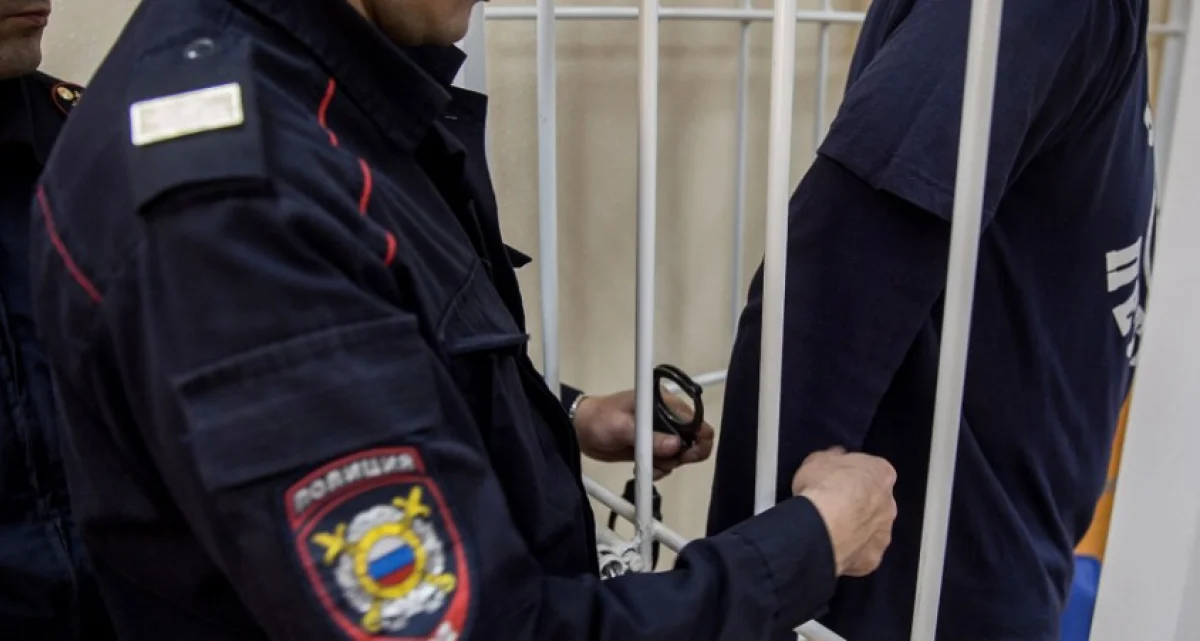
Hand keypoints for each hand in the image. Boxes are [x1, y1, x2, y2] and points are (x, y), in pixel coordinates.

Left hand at [572, 389, 714, 478]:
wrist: (580, 430)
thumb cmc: (598, 420)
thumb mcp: (622, 427)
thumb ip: (649, 437)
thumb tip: (676, 445)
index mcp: (664, 402)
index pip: (694, 419)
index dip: (698, 438)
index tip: (686, 454)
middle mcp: (666, 417)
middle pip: (693, 439)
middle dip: (683, 455)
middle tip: (665, 462)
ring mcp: (660, 433)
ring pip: (681, 453)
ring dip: (668, 463)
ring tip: (649, 465)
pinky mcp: (652, 447)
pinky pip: (667, 461)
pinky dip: (660, 468)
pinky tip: (646, 469)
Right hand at [792, 447, 896, 577]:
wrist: (820, 527)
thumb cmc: (822, 487)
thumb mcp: (818, 460)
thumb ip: (832, 458)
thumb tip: (837, 456)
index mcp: (881, 473)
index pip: (874, 471)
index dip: (855, 476)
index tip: (838, 479)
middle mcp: (890, 504)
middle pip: (877, 502)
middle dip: (861, 504)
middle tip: (835, 506)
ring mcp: (884, 534)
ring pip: (873, 530)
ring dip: (858, 530)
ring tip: (831, 531)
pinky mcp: (873, 559)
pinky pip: (863, 554)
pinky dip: (851, 552)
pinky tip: (833, 549)